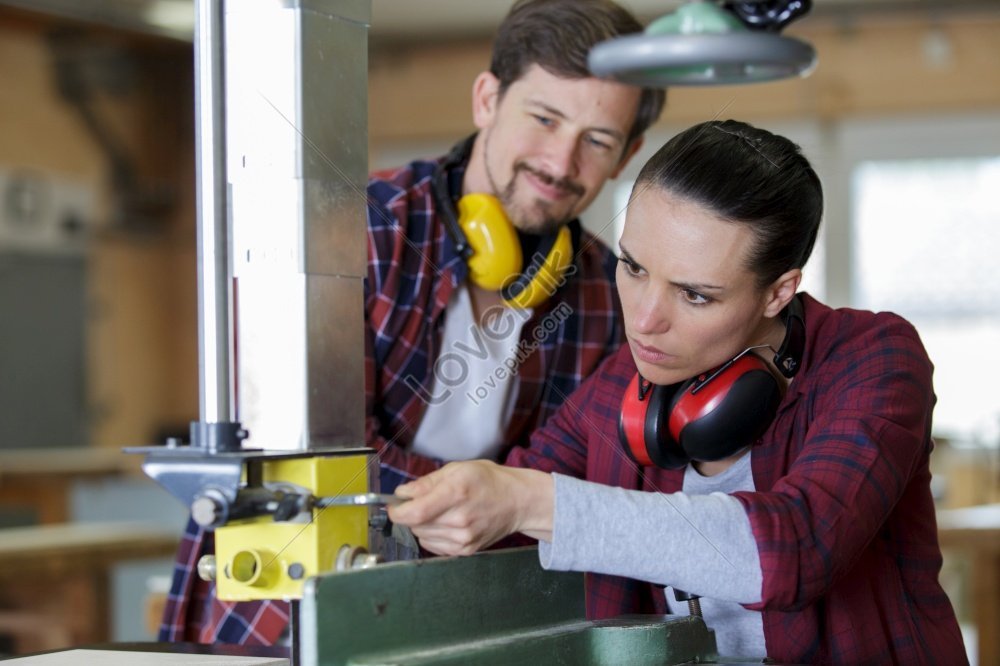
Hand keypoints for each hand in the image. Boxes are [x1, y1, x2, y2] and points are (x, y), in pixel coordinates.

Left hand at [387, 460, 552, 555]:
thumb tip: (402, 494)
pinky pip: (433, 546)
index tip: (394, 506)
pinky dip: (432, 535)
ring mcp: (463, 538)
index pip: (415, 513)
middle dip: (411, 513)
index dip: (397, 511)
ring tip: (440, 511)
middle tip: (422, 502)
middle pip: (415, 525)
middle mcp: (459, 519)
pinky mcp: (465, 550)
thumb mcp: (457, 469)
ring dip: (422, 525)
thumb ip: (427, 482)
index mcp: (456, 493)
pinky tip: (445, 523)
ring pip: (422, 536)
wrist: (517, 502)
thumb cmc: (488, 481)